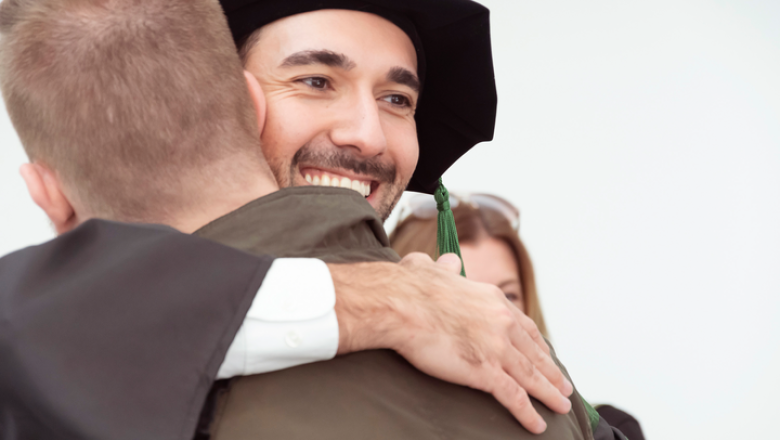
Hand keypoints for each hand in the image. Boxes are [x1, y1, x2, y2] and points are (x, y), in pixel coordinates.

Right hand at [329, 254, 573, 433]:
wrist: (400, 304)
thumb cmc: (410, 287)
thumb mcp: (432, 269)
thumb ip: (445, 267)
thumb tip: (448, 261)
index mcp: (492, 299)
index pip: (525, 327)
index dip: (538, 346)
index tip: (546, 356)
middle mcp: (502, 322)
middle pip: (534, 353)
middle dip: (551, 372)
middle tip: (564, 386)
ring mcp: (496, 346)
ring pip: (531, 376)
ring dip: (549, 394)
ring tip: (561, 406)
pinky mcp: (485, 370)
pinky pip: (514, 396)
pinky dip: (528, 413)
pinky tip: (537, 425)